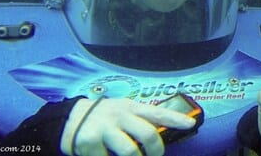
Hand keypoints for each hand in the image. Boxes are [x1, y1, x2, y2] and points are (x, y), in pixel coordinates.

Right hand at [60, 98, 195, 155]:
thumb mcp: (124, 112)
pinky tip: (106, 155)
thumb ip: (141, 121)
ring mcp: (104, 128)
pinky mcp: (89, 142)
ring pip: (130, 152)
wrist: (70, 119)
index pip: (158, 112)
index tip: (190, 124)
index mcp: (131, 108)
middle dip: (156, 151)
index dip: (175, 118)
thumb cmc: (105, 118)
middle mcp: (119, 115)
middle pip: (148, 134)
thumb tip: (163, 134)